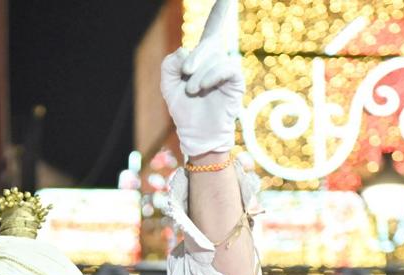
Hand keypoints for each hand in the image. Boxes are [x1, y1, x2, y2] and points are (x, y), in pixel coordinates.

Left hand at [159, 0, 243, 157]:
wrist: (195, 133)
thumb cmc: (184, 110)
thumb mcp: (168, 85)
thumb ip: (170, 64)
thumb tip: (186, 51)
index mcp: (202, 57)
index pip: (213, 28)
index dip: (221, 11)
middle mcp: (217, 60)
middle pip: (209, 42)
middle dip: (195, 57)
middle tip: (186, 72)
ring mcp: (227, 70)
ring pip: (213, 58)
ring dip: (198, 74)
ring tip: (192, 91)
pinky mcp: (236, 82)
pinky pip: (225, 68)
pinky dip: (210, 77)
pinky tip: (201, 88)